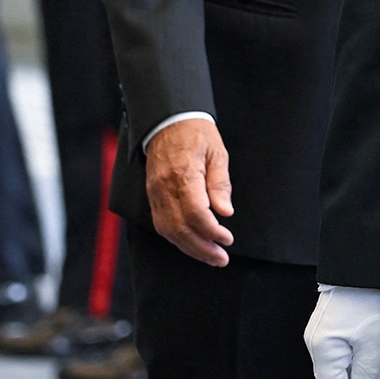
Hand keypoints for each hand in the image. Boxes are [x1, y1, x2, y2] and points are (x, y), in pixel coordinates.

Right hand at [144, 116, 234, 264]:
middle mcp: (164, 187)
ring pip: (169, 231)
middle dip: (202, 248)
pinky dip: (176, 239)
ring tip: (211, 257)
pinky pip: (161, 224)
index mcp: (183, 174)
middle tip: (221, 258)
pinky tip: (192, 245)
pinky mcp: (152, 195)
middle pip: (181, 228)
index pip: (196, 213)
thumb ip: (220, 184)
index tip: (227, 239)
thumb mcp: (217, 153)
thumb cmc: (196, 133)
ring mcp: (155, 193)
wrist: (167, 120)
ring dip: (190, 248)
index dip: (212, 231)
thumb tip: (225, 212)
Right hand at [304, 285, 379, 378]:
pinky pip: (350, 356)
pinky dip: (368, 365)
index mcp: (323, 351)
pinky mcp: (336, 332)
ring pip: (349, 369)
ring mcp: (327, 339)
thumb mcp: (372, 342)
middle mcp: (320, 347)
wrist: (362, 268)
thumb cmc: (366, 300)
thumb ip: (367, 375)